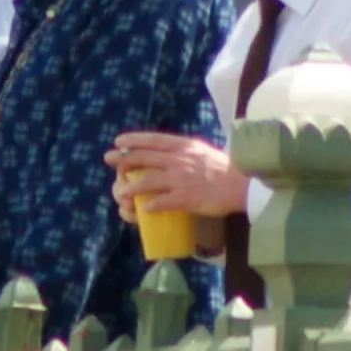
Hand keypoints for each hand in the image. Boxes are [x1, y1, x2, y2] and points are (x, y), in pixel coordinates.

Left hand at [104, 132, 248, 217]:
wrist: (242, 183)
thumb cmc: (225, 168)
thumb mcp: (203, 151)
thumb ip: (186, 152)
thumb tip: (171, 152)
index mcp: (184, 147)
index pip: (154, 140)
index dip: (134, 140)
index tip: (119, 141)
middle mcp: (179, 160)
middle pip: (145, 158)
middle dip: (124, 158)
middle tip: (109, 159)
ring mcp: (180, 179)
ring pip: (148, 181)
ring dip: (131, 187)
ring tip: (121, 192)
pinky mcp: (185, 198)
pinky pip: (162, 202)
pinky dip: (151, 205)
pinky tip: (143, 209)